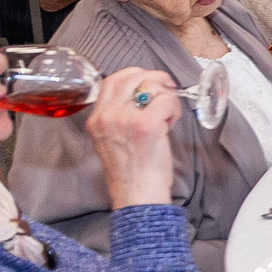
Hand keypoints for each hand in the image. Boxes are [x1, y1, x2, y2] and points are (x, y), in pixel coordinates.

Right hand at [84, 67, 181, 209]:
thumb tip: (142, 95)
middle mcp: (107, 116)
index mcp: (97, 119)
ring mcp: (125, 119)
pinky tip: (171, 124)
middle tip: (168, 92)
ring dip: (167, 97)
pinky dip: (175, 109)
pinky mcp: (146, 126)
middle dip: (156, 79)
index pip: (112, 80)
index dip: (136, 76)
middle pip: (132, 76)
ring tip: (168, 116)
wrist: (137, 195)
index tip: (150, 84)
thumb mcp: (112, 139)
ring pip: (152, 86)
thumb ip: (119, 116)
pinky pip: (166, 100)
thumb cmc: (132, 171)